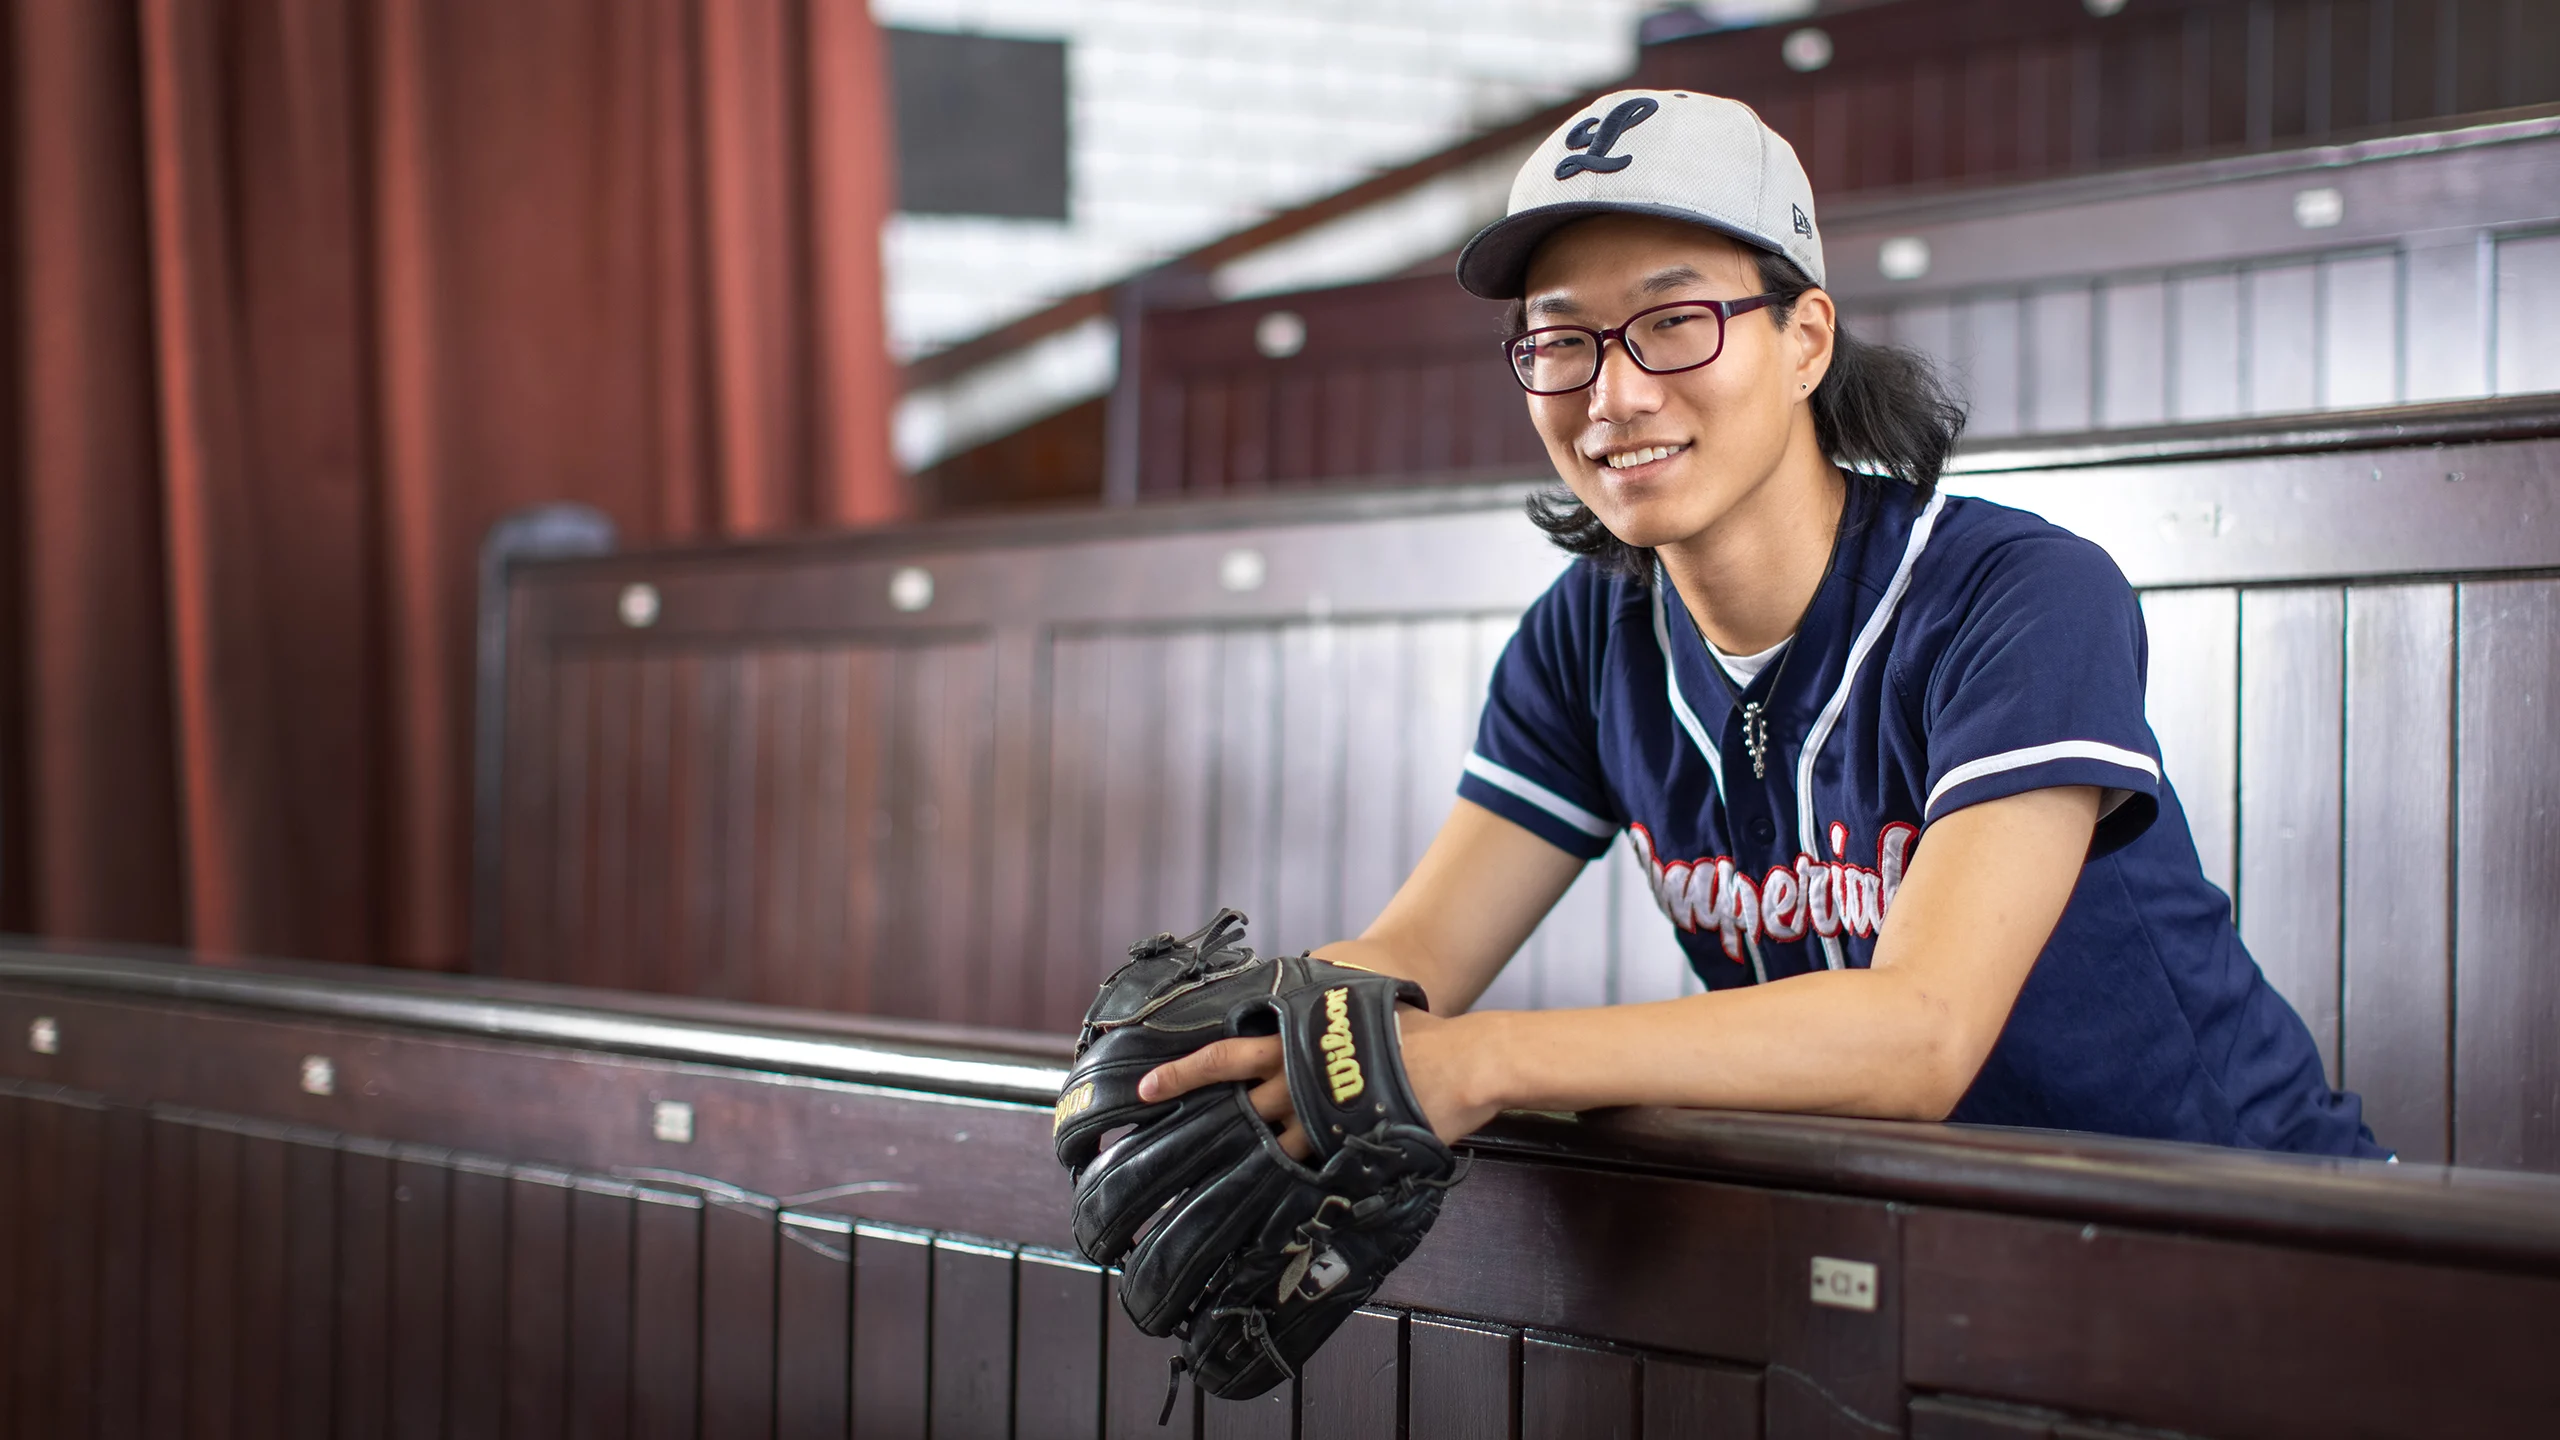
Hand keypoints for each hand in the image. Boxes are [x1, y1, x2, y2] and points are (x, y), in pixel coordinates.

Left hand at [1137, 1008, 1505, 1158]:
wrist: (1461, 1061)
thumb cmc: (1414, 1030)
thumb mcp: (1357, 1005)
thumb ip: (1321, 1012)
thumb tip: (1298, 1009)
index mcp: (1293, 1040)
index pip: (1224, 1054)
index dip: (1182, 1072)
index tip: (1144, 1088)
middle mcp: (1296, 1076)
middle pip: (1232, 1103)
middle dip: (1190, 1122)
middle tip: (1150, 1147)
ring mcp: (1318, 1114)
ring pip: (1267, 1144)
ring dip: (1239, 1163)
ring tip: (1203, 1188)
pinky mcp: (1344, 1143)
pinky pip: (1306, 1168)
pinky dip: (1286, 1181)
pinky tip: (1264, 1203)